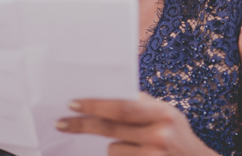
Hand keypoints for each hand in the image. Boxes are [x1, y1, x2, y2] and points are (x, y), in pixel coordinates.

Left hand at [56, 93, 216, 155]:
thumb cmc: (178, 136)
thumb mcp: (167, 113)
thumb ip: (141, 104)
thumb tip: (107, 93)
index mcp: (163, 113)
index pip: (122, 106)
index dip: (95, 105)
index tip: (74, 103)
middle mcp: (159, 135)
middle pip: (111, 127)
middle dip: (83, 124)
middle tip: (63, 122)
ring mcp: (153, 155)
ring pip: (113, 148)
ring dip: (114, 145)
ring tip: (134, 145)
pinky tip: (137, 154)